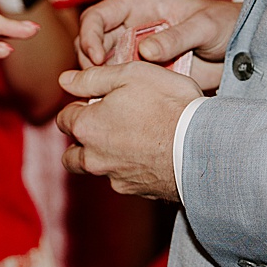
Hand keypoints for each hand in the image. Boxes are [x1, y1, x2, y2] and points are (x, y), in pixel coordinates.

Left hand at [57, 60, 196, 200]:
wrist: (202, 145)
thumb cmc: (168, 104)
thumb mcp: (131, 75)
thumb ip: (92, 78)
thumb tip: (65, 79)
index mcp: (86, 127)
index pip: (64, 119)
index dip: (80, 107)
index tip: (99, 102)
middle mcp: (93, 158)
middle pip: (72, 153)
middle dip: (82, 140)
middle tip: (108, 124)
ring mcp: (114, 178)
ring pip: (96, 169)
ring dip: (103, 157)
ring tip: (129, 141)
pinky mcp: (135, 191)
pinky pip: (123, 179)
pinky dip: (129, 168)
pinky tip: (149, 155)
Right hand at [78, 0, 240, 89]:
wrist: (239, 49)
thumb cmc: (223, 24)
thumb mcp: (204, 26)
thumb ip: (176, 37)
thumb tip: (145, 52)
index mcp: (139, 5)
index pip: (97, 16)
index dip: (89, 36)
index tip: (98, 59)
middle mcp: (130, 27)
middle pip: (91, 44)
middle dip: (91, 64)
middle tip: (102, 84)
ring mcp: (134, 52)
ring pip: (101, 67)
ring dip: (102, 82)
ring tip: (115, 96)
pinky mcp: (142, 73)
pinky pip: (120, 84)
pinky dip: (116, 94)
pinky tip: (125, 105)